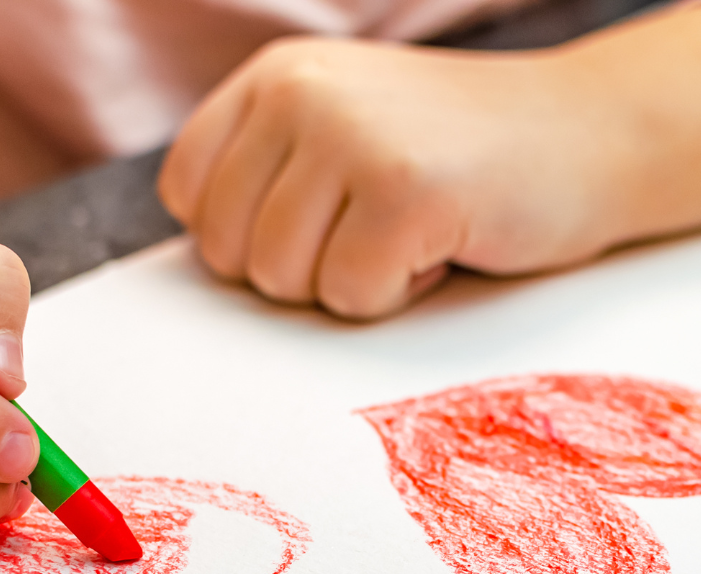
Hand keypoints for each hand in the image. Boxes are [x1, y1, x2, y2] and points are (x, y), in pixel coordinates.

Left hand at [159, 36, 629, 318]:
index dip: (239, 236)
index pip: (186, 192)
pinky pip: (349, 297)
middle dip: (296, 269)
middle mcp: (301, 93)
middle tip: (367, 228)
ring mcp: (352, 136)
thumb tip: (200, 258)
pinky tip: (437, 244)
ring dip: (346, 283)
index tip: (309, 223)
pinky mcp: (404, 191)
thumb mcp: (337, 135)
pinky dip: (395, 295)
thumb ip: (264, 178)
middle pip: (228, 251)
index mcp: (274, 78)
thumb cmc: (448, 158)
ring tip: (404, 230)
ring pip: (282, 280)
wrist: (584, 135)